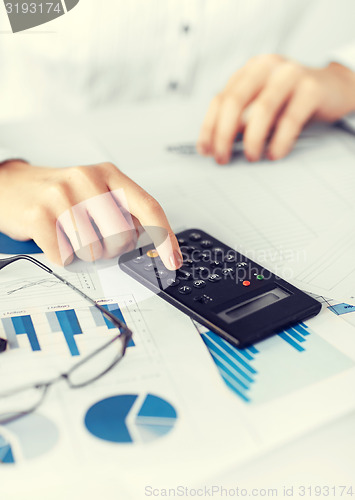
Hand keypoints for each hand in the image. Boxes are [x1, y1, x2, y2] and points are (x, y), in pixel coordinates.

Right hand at [0, 161, 182, 268]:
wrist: (13, 187)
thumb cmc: (61, 194)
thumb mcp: (97, 193)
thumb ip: (125, 212)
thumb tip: (152, 244)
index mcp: (108, 174)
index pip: (149, 206)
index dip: (165, 237)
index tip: (173, 261)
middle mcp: (87, 179)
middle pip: (122, 237)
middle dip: (112, 249)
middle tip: (96, 238)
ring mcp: (61, 195)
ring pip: (94, 251)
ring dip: (85, 253)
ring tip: (71, 234)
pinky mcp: (39, 215)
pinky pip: (65, 257)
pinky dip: (63, 256)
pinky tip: (55, 237)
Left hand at [198, 55, 354, 162]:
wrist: (334, 88)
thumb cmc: (292, 101)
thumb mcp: (263, 105)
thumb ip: (241, 118)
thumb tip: (216, 146)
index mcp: (249, 71)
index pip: (220, 99)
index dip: (209, 127)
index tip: (206, 150)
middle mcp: (266, 67)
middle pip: (234, 101)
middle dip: (223, 135)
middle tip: (223, 158)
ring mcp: (290, 75)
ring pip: (262, 109)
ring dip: (251, 139)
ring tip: (251, 157)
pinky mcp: (312, 88)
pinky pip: (290, 119)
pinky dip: (279, 141)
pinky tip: (274, 154)